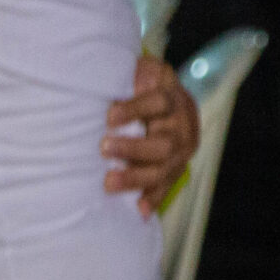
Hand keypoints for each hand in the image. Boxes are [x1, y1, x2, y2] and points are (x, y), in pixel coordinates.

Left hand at [103, 53, 198, 216]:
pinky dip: (153, 198)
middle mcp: (183, 125)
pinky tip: (139, 210)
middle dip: (133, 149)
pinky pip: (167, 186)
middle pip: (164, 143)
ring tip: (109, 182)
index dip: (135, 109)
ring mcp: (183, 150)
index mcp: (172, 96)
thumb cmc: (141, 82)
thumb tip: (96, 85)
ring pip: (164, 168)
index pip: (159, 103)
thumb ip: (124, 76)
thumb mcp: (137, 70)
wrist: (169, 95)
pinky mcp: (178, 167)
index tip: (110, 116)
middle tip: (104, 149)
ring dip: (136, 177)